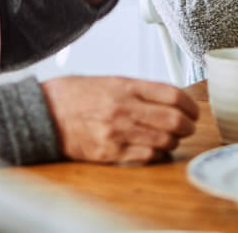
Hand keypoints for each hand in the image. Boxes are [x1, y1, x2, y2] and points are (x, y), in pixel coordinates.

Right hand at [41, 76, 199, 163]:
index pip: (172, 94)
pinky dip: (157, 154)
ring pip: (164, 140)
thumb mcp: (108, 81)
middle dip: (188, 126)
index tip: (193, 110)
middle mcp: (123, 108)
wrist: (44, 113)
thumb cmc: (74, 95)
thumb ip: (138, 90)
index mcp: (125, 86)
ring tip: (172, 138)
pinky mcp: (110, 152)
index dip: (190, 104)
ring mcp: (117, 132)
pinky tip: (156, 149)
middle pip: (173, 119)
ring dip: (174, 141)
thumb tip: (169, 99)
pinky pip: (146, 156)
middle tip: (189, 126)